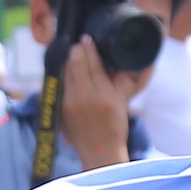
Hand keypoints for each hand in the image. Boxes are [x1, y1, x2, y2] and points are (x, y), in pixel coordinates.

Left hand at [58, 37, 142, 169]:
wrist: (100, 151)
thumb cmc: (115, 125)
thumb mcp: (123, 99)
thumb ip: (124, 78)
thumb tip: (129, 58)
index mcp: (104, 94)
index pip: (92, 62)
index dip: (88, 47)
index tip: (87, 38)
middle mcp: (85, 97)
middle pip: (75, 63)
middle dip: (76, 50)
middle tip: (80, 45)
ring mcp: (70, 103)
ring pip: (65, 71)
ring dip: (69, 60)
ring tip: (74, 55)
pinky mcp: (60, 108)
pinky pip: (60, 83)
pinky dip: (64, 74)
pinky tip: (68, 71)